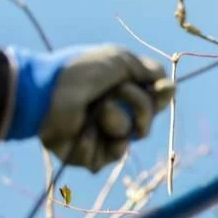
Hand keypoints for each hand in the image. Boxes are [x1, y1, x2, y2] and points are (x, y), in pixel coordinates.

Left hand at [4, 44, 173, 171]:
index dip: (159, 99)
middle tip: (115, 94)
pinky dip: (93, 140)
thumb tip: (170, 87)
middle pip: (146, 122)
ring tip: (95, 112)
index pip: (154, 103)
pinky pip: (105, 156)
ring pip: (128, 140)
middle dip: (137, 106)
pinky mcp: (86, 156)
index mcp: (122, 93)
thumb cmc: (81, 71)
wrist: (46, 91)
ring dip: (115, 121)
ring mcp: (100, 136)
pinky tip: (81, 129)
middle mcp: (113, 115)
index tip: (160, 91)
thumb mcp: (121, 60)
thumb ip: (150, 71)